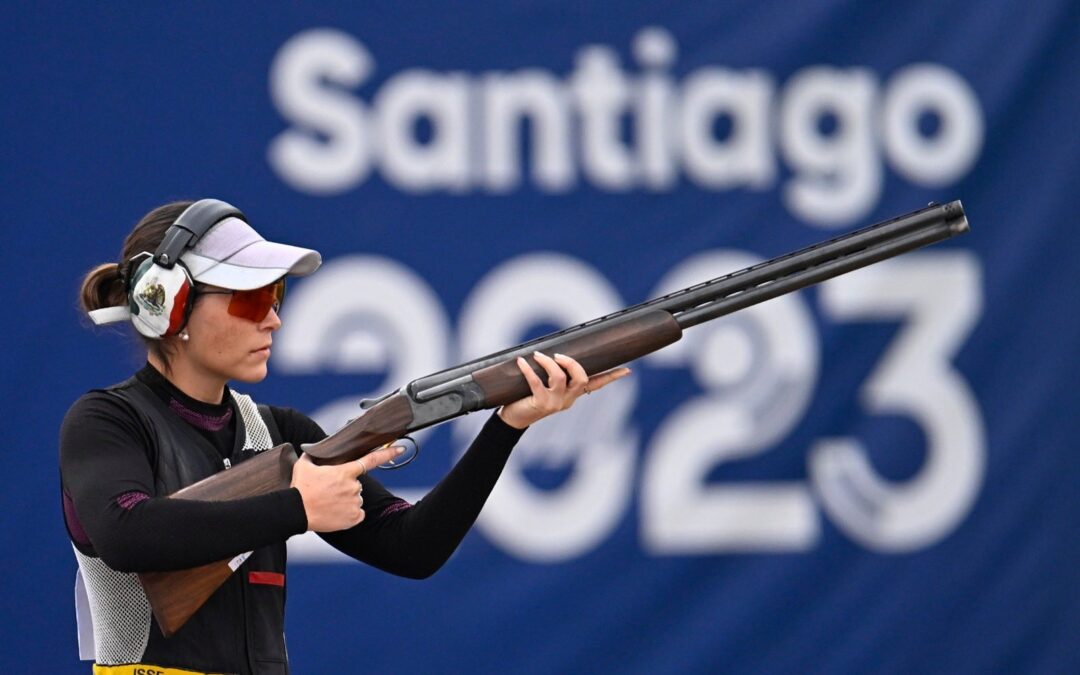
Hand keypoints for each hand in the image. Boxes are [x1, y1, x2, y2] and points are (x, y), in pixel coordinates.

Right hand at [290, 445, 403, 531]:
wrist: (296, 511)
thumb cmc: (300, 489)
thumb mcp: (304, 466)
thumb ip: (313, 456)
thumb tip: (313, 451)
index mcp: (345, 472)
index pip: (372, 460)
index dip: (388, 453)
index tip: (401, 448)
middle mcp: (354, 486)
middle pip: (357, 484)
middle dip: (346, 486)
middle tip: (329, 491)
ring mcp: (355, 502)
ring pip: (356, 498)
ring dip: (346, 500)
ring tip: (329, 503)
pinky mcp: (354, 517)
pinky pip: (358, 514)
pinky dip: (349, 514)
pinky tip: (336, 512)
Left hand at [497, 352, 630, 429]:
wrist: (513, 420)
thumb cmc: (529, 397)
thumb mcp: (545, 385)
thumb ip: (552, 372)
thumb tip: (551, 349)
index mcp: (573, 395)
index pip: (596, 385)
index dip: (611, 377)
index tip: (627, 370)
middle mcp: (568, 400)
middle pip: (582, 379)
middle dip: (572, 363)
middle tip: (558, 356)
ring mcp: (555, 403)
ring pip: (560, 378)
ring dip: (549, 363)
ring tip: (538, 355)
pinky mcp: (540, 403)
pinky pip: (536, 383)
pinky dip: (528, 369)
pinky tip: (521, 362)